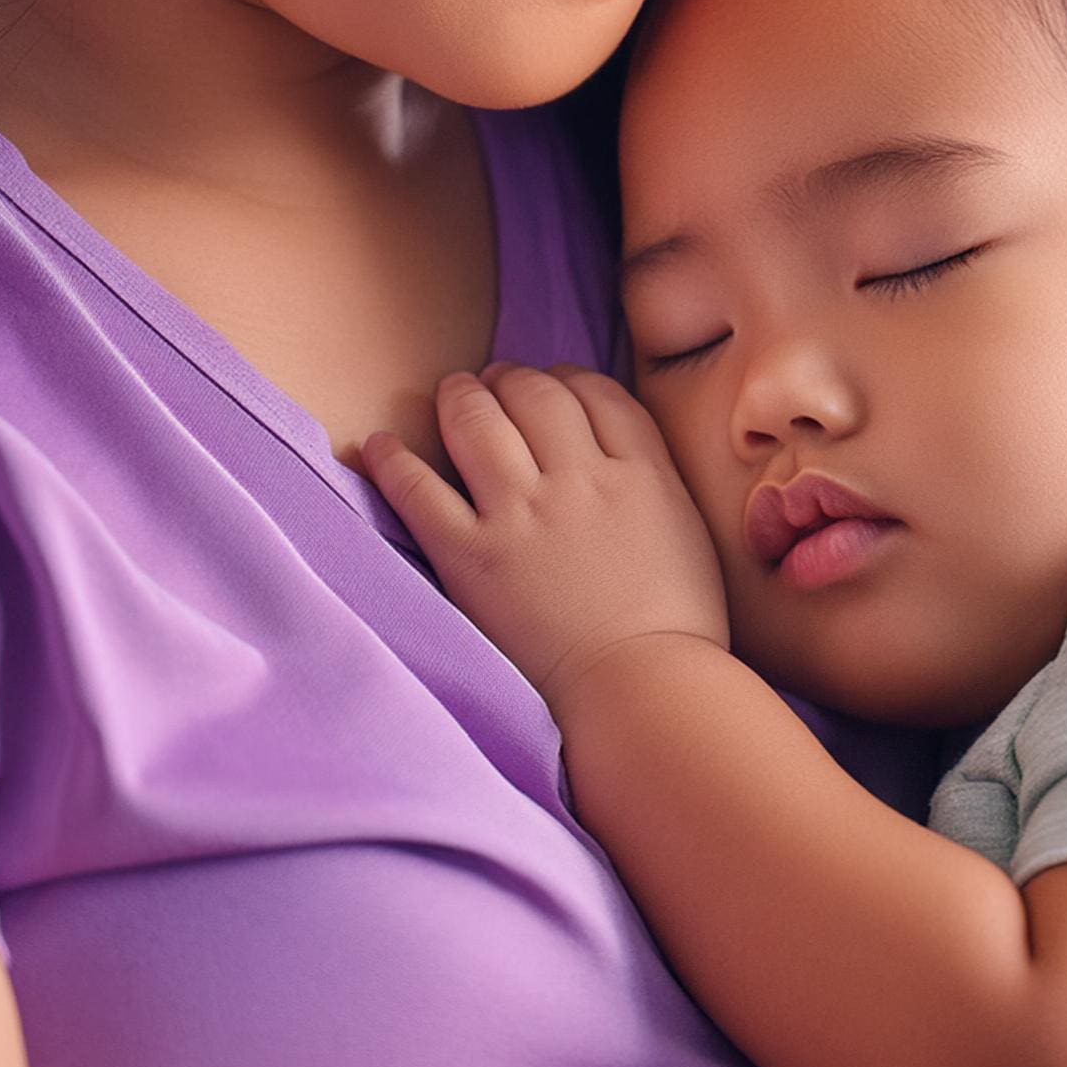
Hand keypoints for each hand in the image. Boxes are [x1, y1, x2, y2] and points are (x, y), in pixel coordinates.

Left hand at [362, 363, 729, 717]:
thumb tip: (619, 455)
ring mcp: (521, 516)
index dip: (564, 378)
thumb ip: (654, 480)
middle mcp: (578, 480)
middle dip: (509, 379)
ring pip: (478, 422)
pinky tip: (380, 446)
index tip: (549, 383)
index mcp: (640, 473)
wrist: (642, 689)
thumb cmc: (676, 629)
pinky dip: (393, 462)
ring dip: (459, 398)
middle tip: (492, 382)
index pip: (594, 393)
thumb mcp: (686, 532)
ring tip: (450, 393)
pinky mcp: (471, 557)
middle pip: (535, 394)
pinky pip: (418, 490)